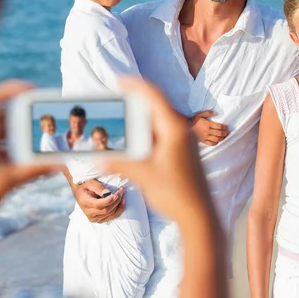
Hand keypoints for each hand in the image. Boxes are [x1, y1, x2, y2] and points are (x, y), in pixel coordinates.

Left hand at [0, 80, 60, 264]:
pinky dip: (26, 157)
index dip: (11, 91)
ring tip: (49, 139)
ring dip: (28, 138)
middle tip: (47, 117)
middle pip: (5, 119)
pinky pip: (11, 156)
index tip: (32, 89)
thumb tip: (56, 164)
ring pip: (9, 139)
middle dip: (27, 118)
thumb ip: (29, 172)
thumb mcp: (1, 183)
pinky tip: (43, 161)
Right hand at [74, 179, 125, 222]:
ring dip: (119, 205)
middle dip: (116, 200)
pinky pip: (112, 217)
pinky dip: (118, 210)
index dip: (110, 200)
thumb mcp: (91, 183)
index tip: (117, 193)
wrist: (81, 195)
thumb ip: (98, 187)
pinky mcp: (99, 220)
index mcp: (85, 203)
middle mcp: (89, 213)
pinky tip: (121, 203)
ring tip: (122, 195)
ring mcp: (94, 219)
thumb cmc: (86, 188)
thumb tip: (108, 193)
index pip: (99, 205)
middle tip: (121, 191)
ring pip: (110, 214)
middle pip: (106, 210)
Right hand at [103, 79, 214, 225]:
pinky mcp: (183, 153)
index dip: (135, 85)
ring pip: (158, 122)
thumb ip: (119, 164)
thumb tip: (98, 159)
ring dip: (140, 120)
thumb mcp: (143, 175)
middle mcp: (181, 131)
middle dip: (135, 103)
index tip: (119, 81)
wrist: (200, 216)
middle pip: (156, 107)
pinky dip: (147, 134)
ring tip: (120, 120)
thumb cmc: (177, 194)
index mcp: (174, 129)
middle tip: (115, 99)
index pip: (154, 96)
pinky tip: (134, 142)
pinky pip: (162, 135)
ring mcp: (184, 142)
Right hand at [190, 110, 228, 145]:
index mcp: (207, 124)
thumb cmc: (193, 120)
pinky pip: (211, 143)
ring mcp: (205, 137)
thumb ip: (208, 113)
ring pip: (216, 139)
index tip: (226, 127)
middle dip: (225, 133)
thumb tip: (216, 114)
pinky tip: (217, 141)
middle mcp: (207, 131)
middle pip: (219, 133)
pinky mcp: (203, 141)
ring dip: (221, 138)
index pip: (219, 126)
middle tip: (227, 133)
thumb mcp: (200, 114)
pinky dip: (215, 143)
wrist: (185, 127)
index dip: (224, 127)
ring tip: (224, 137)